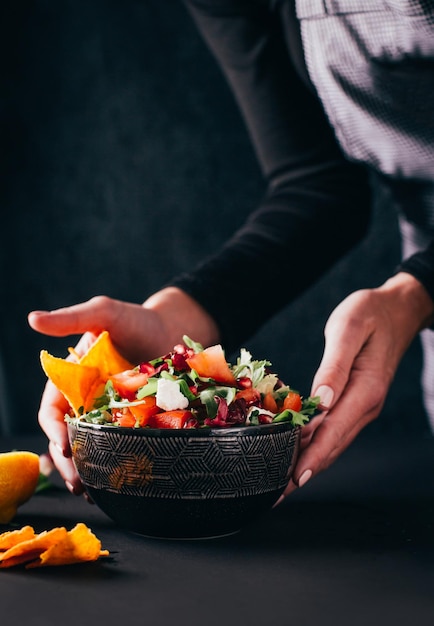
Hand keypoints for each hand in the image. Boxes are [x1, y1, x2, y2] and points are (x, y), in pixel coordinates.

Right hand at [28, 288, 218, 493]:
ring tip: (94, 494)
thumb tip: (33, 319)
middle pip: (69, 438)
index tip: (65, 447)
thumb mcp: (103, 313)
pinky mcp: (136, 423)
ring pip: (94, 448)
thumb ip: (71, 319)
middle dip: (70, 462)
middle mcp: (87, 402)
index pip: (52, 412)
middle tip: (79, 484)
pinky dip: (119, 464)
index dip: (54, 431)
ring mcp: (112, 415)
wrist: (174, 327)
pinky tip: (124, 483)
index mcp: (72, 381)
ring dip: (91, 472)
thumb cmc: (135, 319)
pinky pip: (123, 446)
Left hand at [281, 272, 433, 498]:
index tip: (289, 483)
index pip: (333, 434)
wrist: (397, 310)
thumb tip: (320, 400)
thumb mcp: (348, 329)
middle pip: (332, 447)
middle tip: (272, 494)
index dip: (310, 460)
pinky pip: (334, 430)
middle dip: (302, 472)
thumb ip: (335, 366)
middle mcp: (365, 405)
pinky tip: (296, 452)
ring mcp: (362, 406)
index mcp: (365, 391)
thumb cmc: (370, 313)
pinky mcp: (356, 401)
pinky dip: (314, 446)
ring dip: (307, 463)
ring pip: (333, 443)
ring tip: (279, 482)